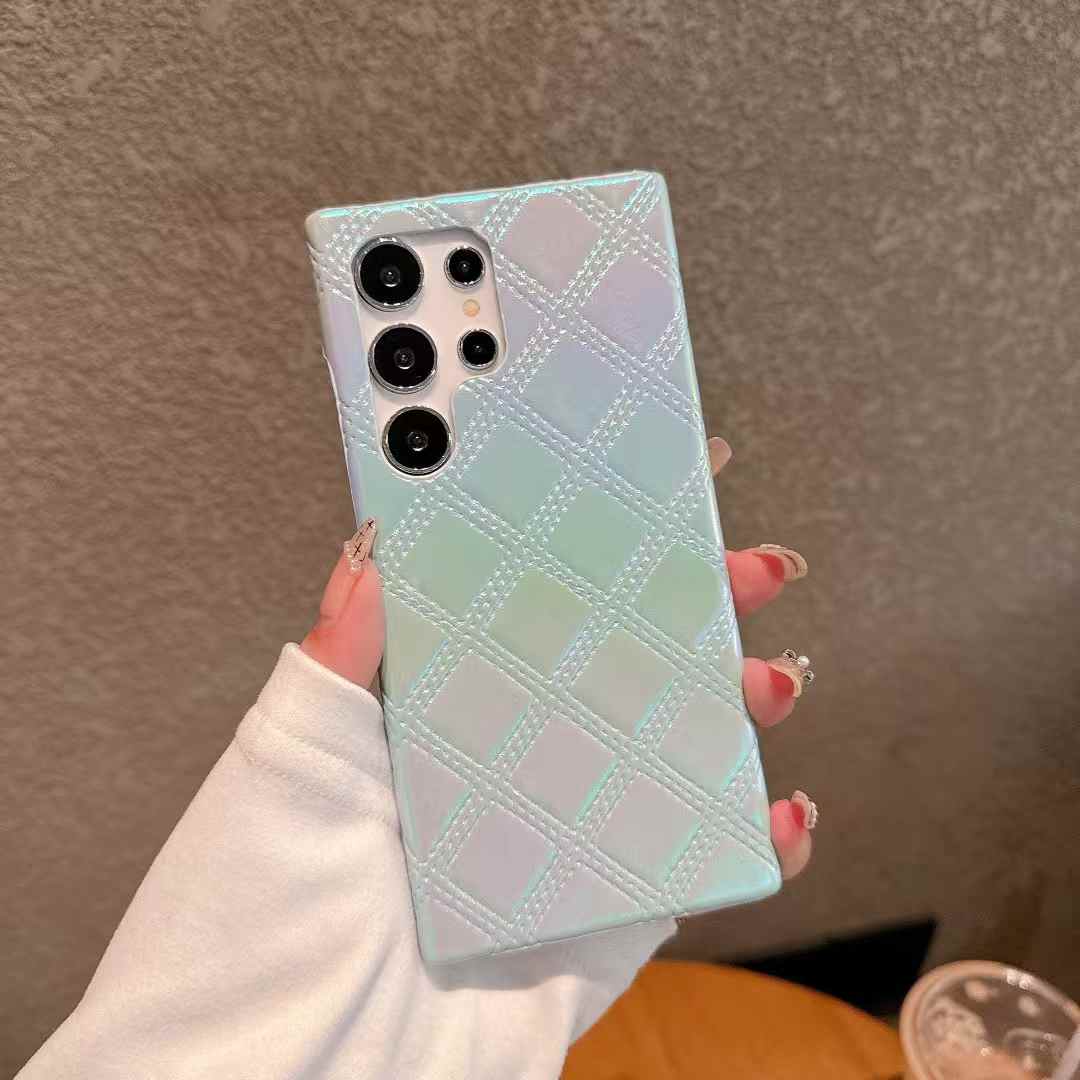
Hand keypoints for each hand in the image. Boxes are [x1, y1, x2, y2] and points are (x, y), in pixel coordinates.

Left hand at [301, 436, 814, 879]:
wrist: (303, 1069)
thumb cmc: (272, 910)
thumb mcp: (296, 756)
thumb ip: (340, 654)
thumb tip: (370, 543)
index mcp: (451, 705)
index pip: (537, 602)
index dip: (599, 545)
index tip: (656, 485)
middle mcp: (520, 754)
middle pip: (627, 661)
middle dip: (702, 605)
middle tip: (750, 568)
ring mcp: (571, 825)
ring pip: (678, 745)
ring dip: (741, 703)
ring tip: (767, 683)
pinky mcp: (608, 904)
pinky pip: (695, 858)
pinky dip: (757, 834)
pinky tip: (781, 810)